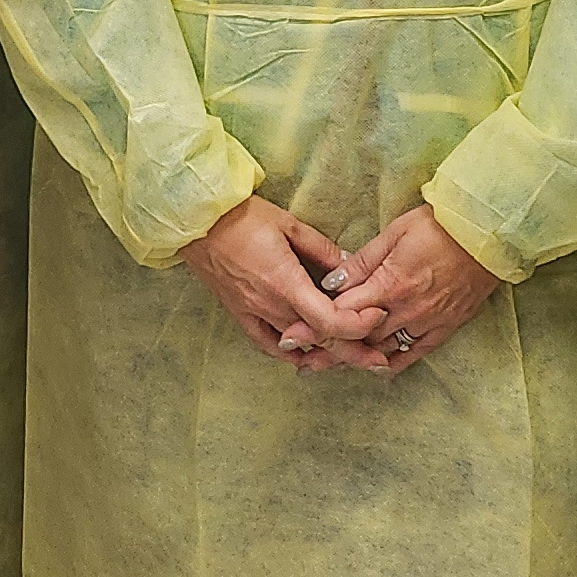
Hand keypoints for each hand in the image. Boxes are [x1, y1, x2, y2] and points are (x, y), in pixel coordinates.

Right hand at [183, 199, 382, 367]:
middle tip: (379, 358)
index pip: (328, 321)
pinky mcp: (240, 314)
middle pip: (318, 340)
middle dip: (353, 351)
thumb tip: (350, 263)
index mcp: (285, 283)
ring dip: (325, 353)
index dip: (357, 325)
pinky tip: (304, 356)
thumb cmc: (242, 217)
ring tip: (351, 358)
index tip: (376, 316)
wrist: (197, 221)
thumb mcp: (289, 225)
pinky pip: (267, 344)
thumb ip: (322, 250)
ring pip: (296, 347)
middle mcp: (270, 305)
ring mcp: (253, 313)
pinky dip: (289, 353)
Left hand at [318, 206, 504, 374]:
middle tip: (305, 357)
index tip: (293, 332)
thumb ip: (361, 262)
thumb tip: (331, 283)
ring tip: (329, 365)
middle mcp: (407, 310)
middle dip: (329, 347)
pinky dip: (392, 362)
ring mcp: (427, 322)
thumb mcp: (394, 233)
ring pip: (383, 349)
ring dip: (355, 358)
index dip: (316, 323)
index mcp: (390, 284)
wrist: (486, 234)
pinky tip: (374, 366)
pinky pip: (414, 354)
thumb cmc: (438, 226)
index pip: (343, 313)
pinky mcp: (445, 328)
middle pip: (359, 338)